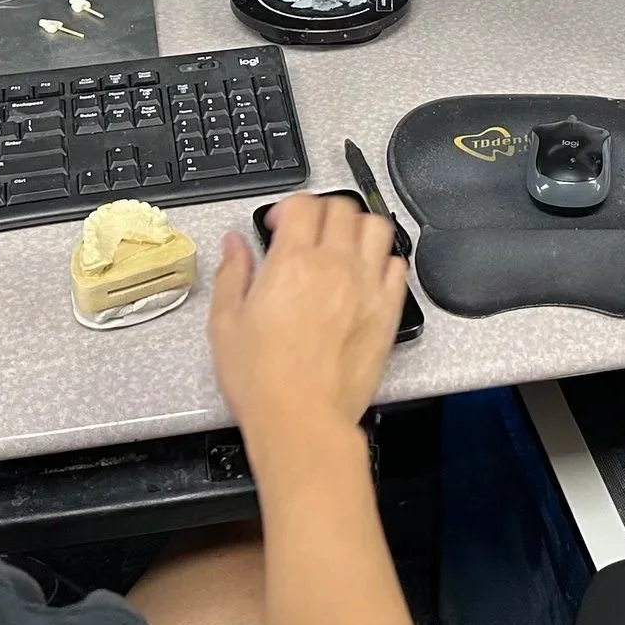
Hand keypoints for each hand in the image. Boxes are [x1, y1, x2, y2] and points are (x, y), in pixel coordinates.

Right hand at [209, 194, 404, 460]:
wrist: (301, 419)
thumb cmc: (263, 380)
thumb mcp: (226, 322)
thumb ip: (232, 273)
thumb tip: (234, 245)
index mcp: (292, 262)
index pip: (302, 204)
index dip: (287, 206)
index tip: (278, 223)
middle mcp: (334, 266)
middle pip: (342, 208)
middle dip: (322, 210)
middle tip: (309, 229)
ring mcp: (366, 287)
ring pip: (377, 227)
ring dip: (359, 226)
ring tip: (343, 242)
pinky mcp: (387, 311)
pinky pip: (398, 266)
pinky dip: (385, 260)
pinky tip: (368, 273)